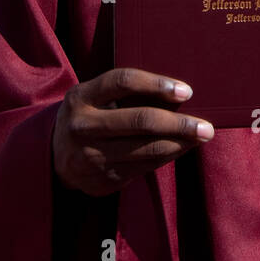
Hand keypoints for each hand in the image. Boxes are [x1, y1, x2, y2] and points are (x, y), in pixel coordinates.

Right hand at [52, 68, 213, 196]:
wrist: (54, 156)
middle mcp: (83, 126)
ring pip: (146, 149)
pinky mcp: (103, 178)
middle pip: (140, 121)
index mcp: (81, 96)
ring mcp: (92, 156)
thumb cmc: (90, 115)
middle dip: (179, 123)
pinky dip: (168, 156)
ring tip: (201, 136)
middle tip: (205, 125)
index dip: (156, 84)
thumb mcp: (95, 98)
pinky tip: (183, 148)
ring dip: (180, 143)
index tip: (185, 91)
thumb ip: (126, 94)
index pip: (122, 82)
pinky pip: (144, 166)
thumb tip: (178, 93)